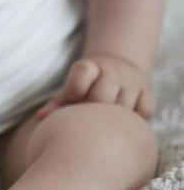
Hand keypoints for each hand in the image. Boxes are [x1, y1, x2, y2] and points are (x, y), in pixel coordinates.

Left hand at [36, 54, 155, 119]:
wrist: (117, 69)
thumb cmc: (85, 88)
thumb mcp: (69, 91)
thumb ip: (57, 104)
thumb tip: (41, 117)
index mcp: (89, 66)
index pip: (82, 72)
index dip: (75, 89)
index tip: (74, 99)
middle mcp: (112, 71)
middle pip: (103, 95)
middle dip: (94, 110)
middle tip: (90, 118)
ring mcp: (132, 82)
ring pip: (125, 107)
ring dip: (115, 119)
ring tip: (106, 122)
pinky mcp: (148, 93)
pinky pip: (144, 112)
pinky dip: (135, 120)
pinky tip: (125, 122)